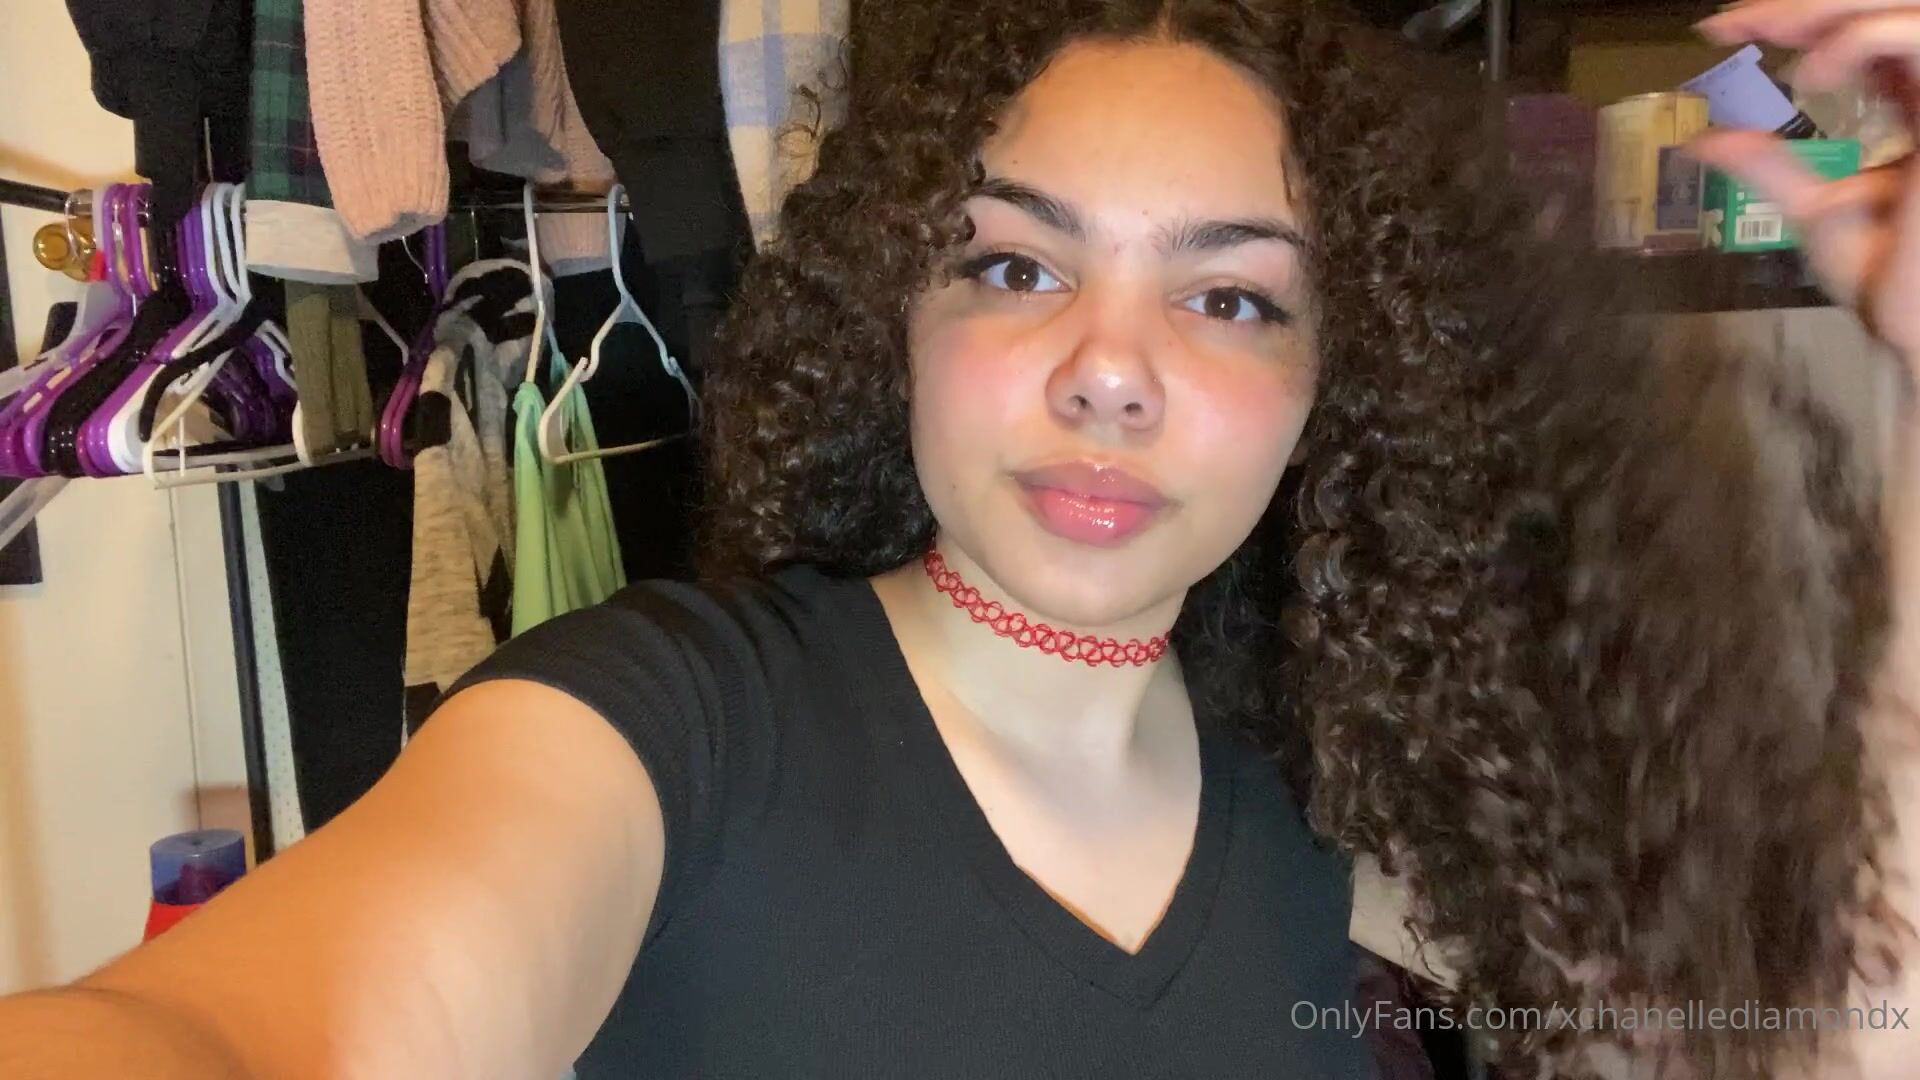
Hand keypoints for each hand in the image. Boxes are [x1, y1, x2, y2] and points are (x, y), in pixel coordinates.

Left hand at [1696, 0, 1919, 379]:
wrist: (1918, 330)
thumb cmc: (1893, 285)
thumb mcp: (1816, 209)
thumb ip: (1769, 166)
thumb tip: (1704, 138)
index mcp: (1918, 106)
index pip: (1864, 32)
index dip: (1796, 18)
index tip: (1723, 29)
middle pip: (1887, 7)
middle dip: (1804, 4)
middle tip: (1733, 20)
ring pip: (1905, 6)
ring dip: (1829, 9)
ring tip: (1772, 40)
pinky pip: (1917, 35)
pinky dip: (1859, 37)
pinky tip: (1811, 73)